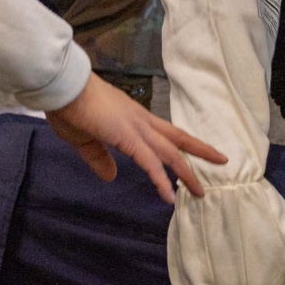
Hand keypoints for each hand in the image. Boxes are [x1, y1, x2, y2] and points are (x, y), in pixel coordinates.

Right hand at [47, 71, 226, 204]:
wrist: (63, 88)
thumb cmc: (70, 107)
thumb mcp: (84, 138)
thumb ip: (99, 157)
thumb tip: (111, 176)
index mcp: (131, 117)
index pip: (163, 132)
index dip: (179, 143)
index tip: (193, 152)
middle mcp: (140, 120)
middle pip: (177, 138)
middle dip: (199, 152)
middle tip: (221, 162)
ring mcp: (136, 128)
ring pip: (170, 152)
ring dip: (187, 172)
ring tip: (201, 192)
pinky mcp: (127, 138)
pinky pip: (150, 162)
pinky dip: (161, 180)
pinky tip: (169, 196)